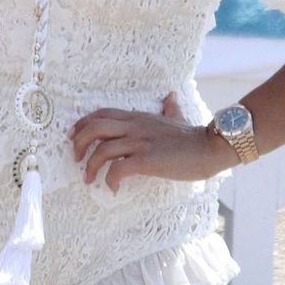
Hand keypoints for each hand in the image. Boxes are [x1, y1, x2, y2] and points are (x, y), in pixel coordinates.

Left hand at [71, 93, 225, 190]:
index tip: (73, 137)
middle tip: (76, 159)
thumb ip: (169, 108)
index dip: (83, 123)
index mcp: (138, 117)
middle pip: (94, 127)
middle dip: (79, 143)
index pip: (101, 113)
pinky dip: (110, 180)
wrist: (210, 148)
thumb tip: (170, 96)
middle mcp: (134, 127)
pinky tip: (113, 188)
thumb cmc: (193, 137)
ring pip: (102, 150)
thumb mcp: (177, 118)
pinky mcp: (146, 160)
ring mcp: (140, 143)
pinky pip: (118, 169)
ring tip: (89, 179)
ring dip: (90, 166)